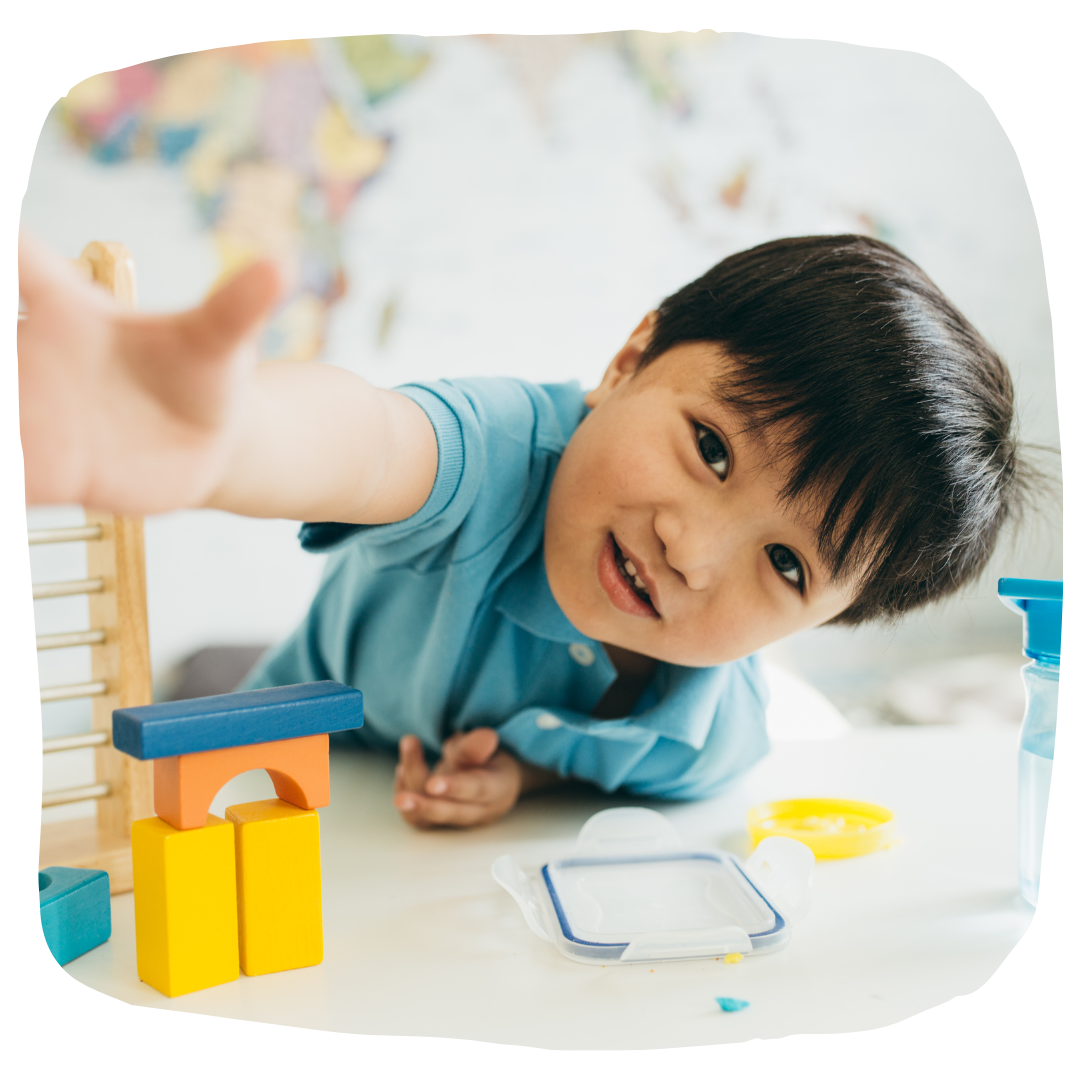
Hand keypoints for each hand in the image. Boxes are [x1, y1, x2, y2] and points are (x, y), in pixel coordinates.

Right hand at [10, 230, 281, 514]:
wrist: (204, 443)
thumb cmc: (203, 372)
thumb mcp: (217, 340)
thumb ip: (237, 306)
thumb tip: (281, 265)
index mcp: (71, 314)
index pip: (18, 270)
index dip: (1, 262)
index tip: (2, 257)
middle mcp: (38, 361)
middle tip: (8, 371)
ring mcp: (35, 417)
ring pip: (2, 410)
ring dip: (6, 418)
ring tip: (16, 421)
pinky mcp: (46, 473)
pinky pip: (19, 481)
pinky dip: (22, 479)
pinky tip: (35, 486)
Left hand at [393, 729, 526, 828]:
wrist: (490, 775)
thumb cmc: (488, 758)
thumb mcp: (488, 746)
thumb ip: (479, 745)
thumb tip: (487, 737)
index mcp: (499, 788)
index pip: (477, 790)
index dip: (455, 787)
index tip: (432, 784)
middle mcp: (480, 810)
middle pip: (450, 812)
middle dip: (424, 806)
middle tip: (400, 799)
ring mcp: (458, 820)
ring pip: (428, 818)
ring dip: (408, 791)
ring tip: (402, 762)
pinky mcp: (438, 823)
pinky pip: (416, 818)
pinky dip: (405, 794)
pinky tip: (402, 770)